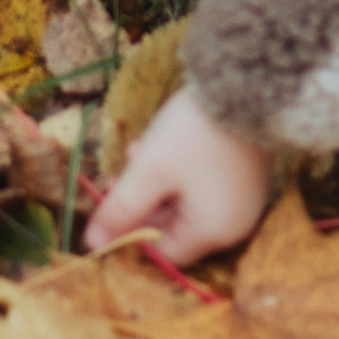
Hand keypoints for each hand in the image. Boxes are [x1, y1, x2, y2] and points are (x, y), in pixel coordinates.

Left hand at [86, 87, 273, 268]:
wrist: (245, 87)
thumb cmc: (195, 134)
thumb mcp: (150, 171)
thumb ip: (121, 209)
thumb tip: (93, 243)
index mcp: (213, 232)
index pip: (164, 251)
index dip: (131, 231)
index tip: (111, 202)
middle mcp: (233, 224)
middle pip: (173, 227)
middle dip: (141, 202)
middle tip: (117, 174)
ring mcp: (242, 201)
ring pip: (185, 203)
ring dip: (155, 184)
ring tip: (136, 151)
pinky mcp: (244, 178)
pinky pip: (204, 188)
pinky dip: (179, 174)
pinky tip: (160, 145)